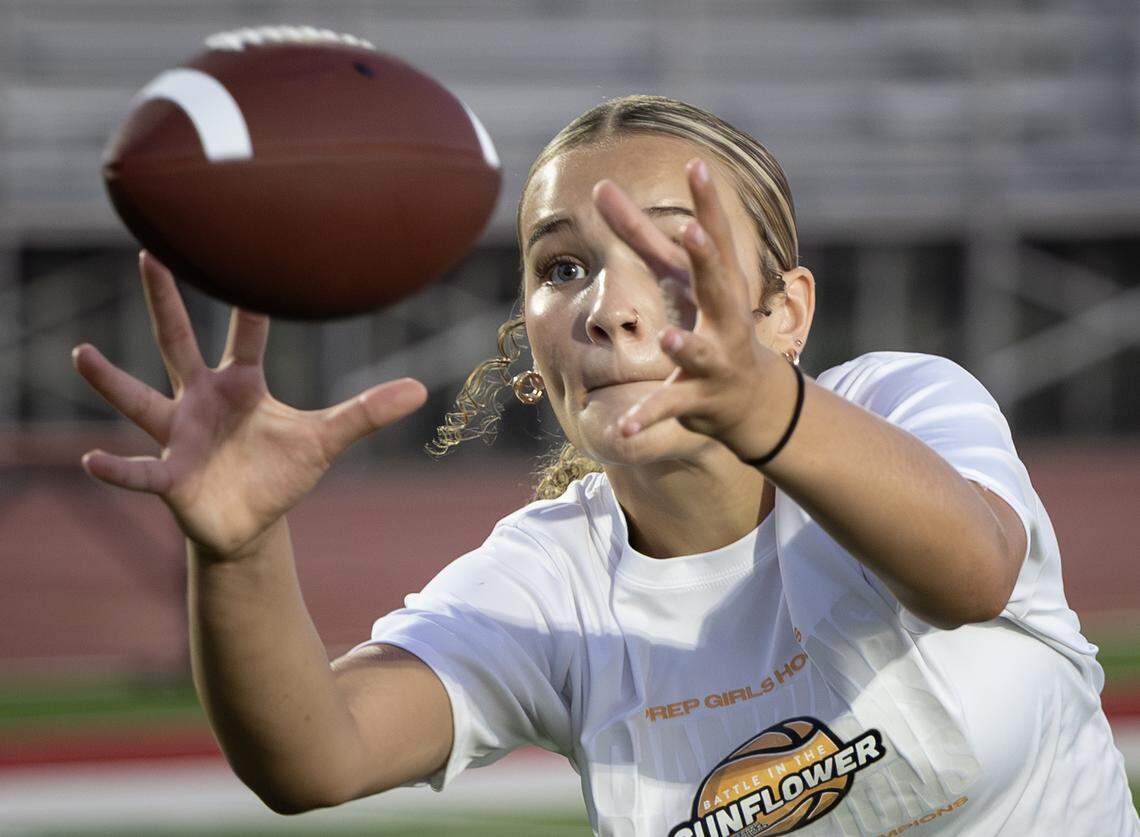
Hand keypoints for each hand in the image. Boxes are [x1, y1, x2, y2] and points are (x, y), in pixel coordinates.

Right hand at [71, 251, 426, 557]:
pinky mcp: (170, 476)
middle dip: (166, 301)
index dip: (251, 298)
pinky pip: (139, 469)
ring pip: (140, 400)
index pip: (248, 332)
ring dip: (111, 380)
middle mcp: (202, 399)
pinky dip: (118, 467)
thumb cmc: (281, 472)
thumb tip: (420, 388)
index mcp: (241, 384)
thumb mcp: (326, 439)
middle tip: (149, 251)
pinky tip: (91, 458)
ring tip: (81, 354)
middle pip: (179, 342)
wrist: (251, 523)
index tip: (248, 250)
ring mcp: (179, 435)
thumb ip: (367, 412)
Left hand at [592, 157, 795, 460]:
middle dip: (707, 258)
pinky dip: (645, 419)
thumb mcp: (677, 277)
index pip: (716, 237)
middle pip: (718, 284)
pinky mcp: (698, 400)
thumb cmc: (709, 322)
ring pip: (700, 353)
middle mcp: (726, 319)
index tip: (698, 165)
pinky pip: (668, 408)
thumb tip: (600, 186)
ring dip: (685, 344)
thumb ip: (639, 234)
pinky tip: (621, 429)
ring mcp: (715, 361)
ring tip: (666, 336)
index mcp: (720, 283)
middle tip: (692, 230)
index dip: (708, 202)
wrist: (752, 400)